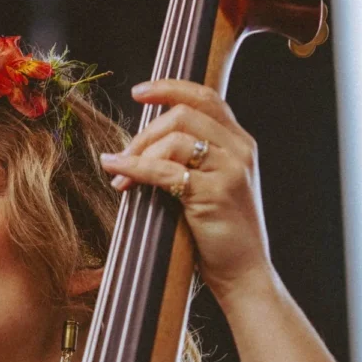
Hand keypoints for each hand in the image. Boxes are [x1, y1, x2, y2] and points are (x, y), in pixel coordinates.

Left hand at [100, 80, 274, 302]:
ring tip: (122, 175)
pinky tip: (118, 172)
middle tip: (124, 154)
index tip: (139, 92)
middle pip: (183, 114)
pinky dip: (135, 168)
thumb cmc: (222, 234)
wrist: (244, 273)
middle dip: (145, 131)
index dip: (170, 88)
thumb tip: (148, 141)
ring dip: (139, 153)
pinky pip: (165, 170)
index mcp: (241, 143)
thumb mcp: (214, 185)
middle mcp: (240, 150)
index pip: (205, 97)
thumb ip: (195, 158)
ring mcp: (230, 170)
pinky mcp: (215, 193)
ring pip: (174, 138)